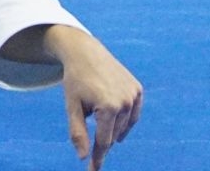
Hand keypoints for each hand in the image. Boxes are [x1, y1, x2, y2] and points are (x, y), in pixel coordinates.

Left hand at [53, 33, 142, 169]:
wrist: (85, 52)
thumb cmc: (76, 81)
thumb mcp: (72, 107)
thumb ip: (77, 133)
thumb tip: (83, 157)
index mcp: (108, 107)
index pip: (103, 142)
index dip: (97, 158)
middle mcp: (125, 102)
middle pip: (113, 135)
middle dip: (102, 138)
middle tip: (90, 129)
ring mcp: (133, 95)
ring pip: (122, 127)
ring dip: (111, 126)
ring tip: (97, 108)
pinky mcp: (138, 90)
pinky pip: (132, 115)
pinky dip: (124, 119)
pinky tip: (114, 115)